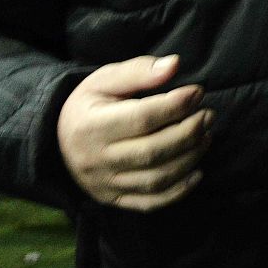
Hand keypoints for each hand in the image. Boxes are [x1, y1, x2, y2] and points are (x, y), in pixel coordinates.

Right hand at [56, 54, 211, 211]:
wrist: (59, 140)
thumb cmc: (90, 104)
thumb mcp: (105, 80)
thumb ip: (139, 71)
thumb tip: (174, 64)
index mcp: (91, 126)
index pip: (142, 118)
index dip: (175, 105)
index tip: (197, 92)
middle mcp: (95, 160)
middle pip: (152, 151)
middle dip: (189, 132)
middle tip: (208, 115)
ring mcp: (104, 184)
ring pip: (155, 179)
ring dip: (189, 158)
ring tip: (206, 136)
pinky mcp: (114, 199)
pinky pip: (150, 203)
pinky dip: (178, 191)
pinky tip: (197, 172)